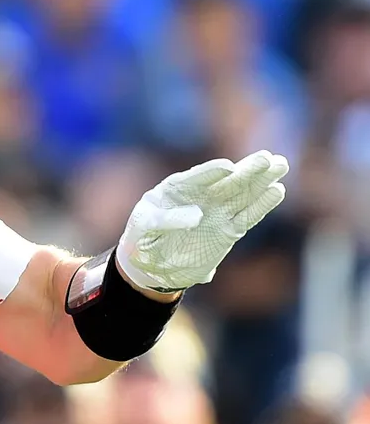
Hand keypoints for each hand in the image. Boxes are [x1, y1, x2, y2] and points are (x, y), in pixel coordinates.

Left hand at [117, 150, 288, 292]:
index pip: (197, 177)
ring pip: (243, 195)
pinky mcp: (228, 231)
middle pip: (228, 181)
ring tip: (281, 165)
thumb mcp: (144, 226)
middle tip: (269, 157)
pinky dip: (261, 205)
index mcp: (177, 189)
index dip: (212, 172)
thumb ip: (166, 220)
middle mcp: (201, 197)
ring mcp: (216, 213)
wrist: (150, 265)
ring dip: (262, 181)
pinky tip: (276, 191)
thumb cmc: (142, 240)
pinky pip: (247, 216)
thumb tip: (197, 215)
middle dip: (248, 169)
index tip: (228, 168)